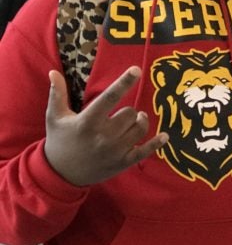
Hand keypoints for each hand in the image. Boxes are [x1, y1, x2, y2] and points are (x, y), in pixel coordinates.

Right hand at [44, 66, 168, 186]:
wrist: (60, 174)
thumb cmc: (59, 141)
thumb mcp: (55, 117)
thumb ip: (57, 94)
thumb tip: (53, 72)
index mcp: (87, 121)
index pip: (110, 97)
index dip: (124, 82)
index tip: (137, 69)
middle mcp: (103, 136)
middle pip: (130, 113)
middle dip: (128, 111)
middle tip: (121, 114)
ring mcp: (115, 150)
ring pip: (139, 128)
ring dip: (140, 121)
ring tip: (134, 120)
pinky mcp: (122, 162)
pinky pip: (145, 151)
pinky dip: (156, 143)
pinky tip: (164, 136)